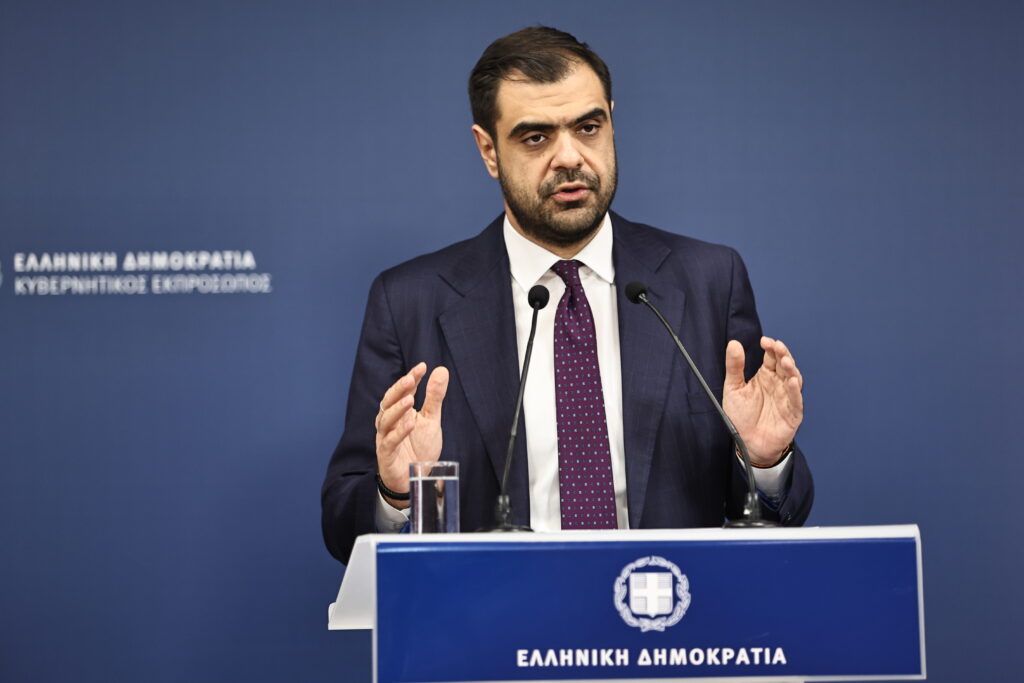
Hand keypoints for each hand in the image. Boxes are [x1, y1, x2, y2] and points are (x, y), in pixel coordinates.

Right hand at [375, 362, 448, 507]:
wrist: (414, 478)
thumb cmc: (419, 448)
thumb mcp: (431, 420)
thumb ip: (434, 397)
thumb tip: (441, 370)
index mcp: (399, 412)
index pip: (402, 391)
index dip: (411, 378)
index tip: (422, 367)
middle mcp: (389, 422)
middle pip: (388, 401)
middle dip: (399, 389)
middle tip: (411, 379)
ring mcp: (385, 438)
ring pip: (386, 420)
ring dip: (397, 409)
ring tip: (411, 399)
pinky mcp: (386, 455)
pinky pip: (390, 442)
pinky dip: (399, 432)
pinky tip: (410, 424)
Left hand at [722, 336, 802, 465]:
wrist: (748, 443)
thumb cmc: (742, 416)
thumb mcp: (733, 389)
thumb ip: (734, 367)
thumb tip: (733, 343)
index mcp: (766, 376)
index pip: (772, 357)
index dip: (771, 347)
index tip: (764, 341)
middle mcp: (779, 384)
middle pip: (785, 365)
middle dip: (783, 354)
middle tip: (777, 346)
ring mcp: (787, 398)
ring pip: (794, 379)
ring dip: (791, 369)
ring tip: (785, 361)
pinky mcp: (793, 414)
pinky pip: (796, 401)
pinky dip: (794, 391)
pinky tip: (790, 381)